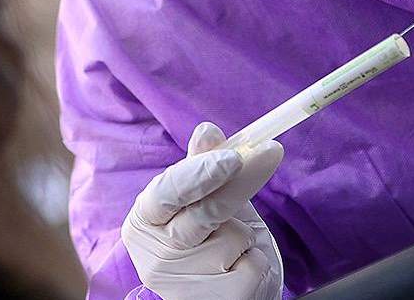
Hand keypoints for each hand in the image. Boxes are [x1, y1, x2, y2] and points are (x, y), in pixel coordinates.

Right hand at [122, 122, 283, 299]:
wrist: (226, 293)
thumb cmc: (210, 241)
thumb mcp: (203, 201)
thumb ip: (203, 167)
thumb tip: (208, 131)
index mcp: (144, 222)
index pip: (166, 193)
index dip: (199, 173)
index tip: (233, 156)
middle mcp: (155, 256)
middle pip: (204, 212)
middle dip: (238, 184)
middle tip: (269, 152)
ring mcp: (183, 285)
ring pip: (232, 236)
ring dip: (244, 232)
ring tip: (232, 246)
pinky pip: (252, 263)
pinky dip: (256, 259)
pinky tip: (240, 271)